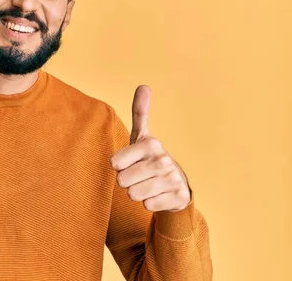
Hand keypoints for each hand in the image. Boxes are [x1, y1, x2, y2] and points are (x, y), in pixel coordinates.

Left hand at [110, 85, 190, 211]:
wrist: (176, 182)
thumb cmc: (149, 158)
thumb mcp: (142, 136)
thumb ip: (140, 112)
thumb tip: (144, 86)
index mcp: (150, 144)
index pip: (115, 164)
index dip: (119, 166)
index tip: (130, 162)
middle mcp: (162, 159)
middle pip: (123, 181)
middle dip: (127, 181)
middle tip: (139, 175)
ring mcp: (171, 179)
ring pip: (134, 195)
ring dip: (137, 193)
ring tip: (148, 184)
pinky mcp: (177, 197)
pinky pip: (147, 206)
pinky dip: (150, 203)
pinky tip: (158, 194)